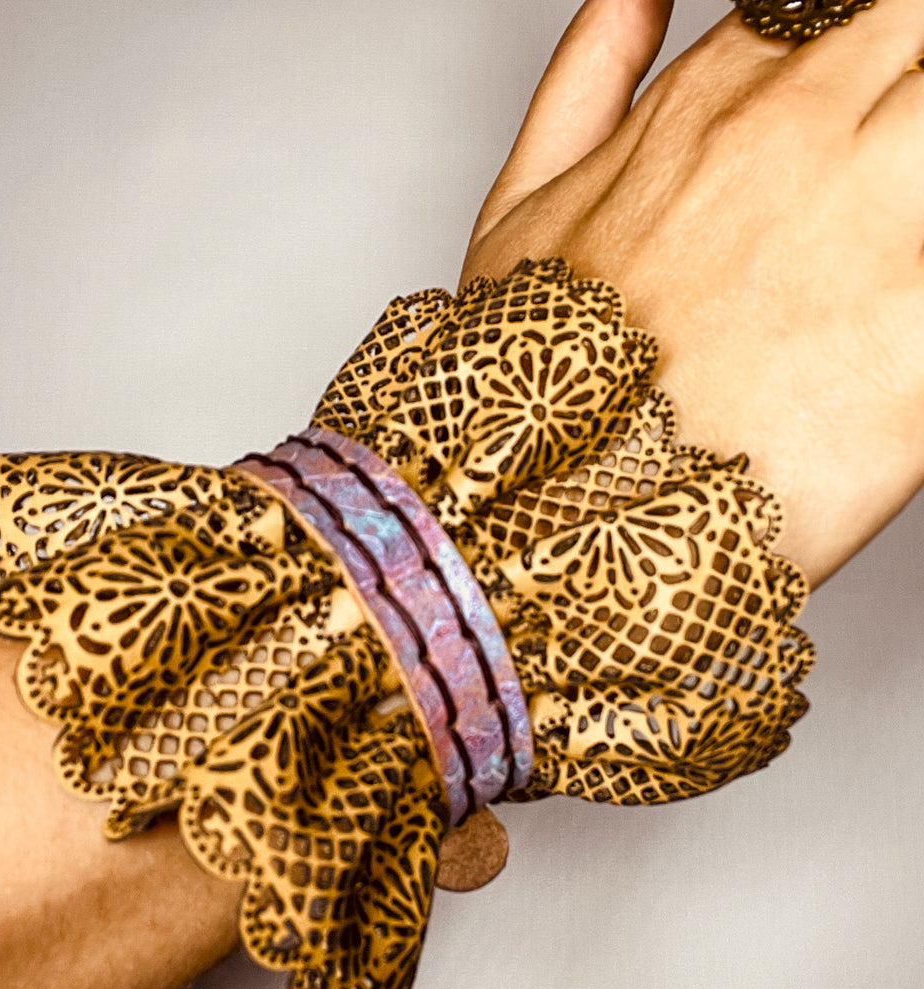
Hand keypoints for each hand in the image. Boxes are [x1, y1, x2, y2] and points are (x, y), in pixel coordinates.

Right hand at [465, 0, 923, 586]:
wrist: (556, 527)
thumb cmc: (532, 386)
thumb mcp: (517, 213)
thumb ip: (583, 77)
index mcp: (708, 107)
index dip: (869, 45)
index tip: (862, 107)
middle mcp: (801, 142)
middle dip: (913, 75)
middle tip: (882, 179)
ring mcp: (878, 230)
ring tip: (893, 223)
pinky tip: (904, 297)